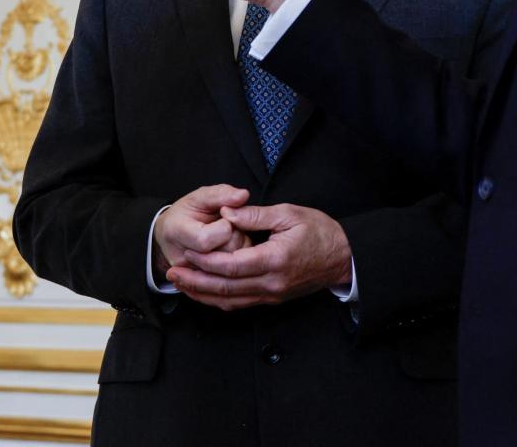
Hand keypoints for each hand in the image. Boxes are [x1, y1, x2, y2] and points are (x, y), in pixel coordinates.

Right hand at [153, 185, 251, 278]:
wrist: (172, 234)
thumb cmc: (186, 214)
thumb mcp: (200, 197)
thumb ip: (221, 194)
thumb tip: (243, 195)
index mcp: (177, 233)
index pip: (208, 239)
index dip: (224, 225)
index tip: (223, 217)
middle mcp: (183, 259)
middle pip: (224, 253)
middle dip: (234, 236)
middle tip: (226, 227)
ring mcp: (193, 275)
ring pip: (233, 266)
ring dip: (238, 249)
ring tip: (226, 238)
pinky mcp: (204, 285)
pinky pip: (232, 276)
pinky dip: (238, 262)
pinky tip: (229, 250)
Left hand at [169, 203, 351, 310]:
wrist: (344, 258)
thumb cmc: (320, 232)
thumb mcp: (289, 214)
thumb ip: (256, 215)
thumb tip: (227, 213)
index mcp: (274, 260)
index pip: (231, 266)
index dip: (205, 262)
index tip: (187, 253)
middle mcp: (271, 283)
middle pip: (225, 289)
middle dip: (196, 283)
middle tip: (173, 275)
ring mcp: (272, 294)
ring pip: (231, 301)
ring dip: (203, 295)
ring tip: (182, 286)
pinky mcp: (273, 298)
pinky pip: (242, 303)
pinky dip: (220, 300)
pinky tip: (205, 293)